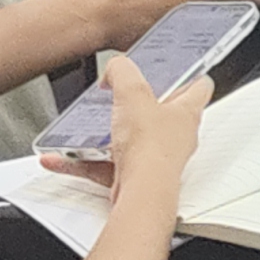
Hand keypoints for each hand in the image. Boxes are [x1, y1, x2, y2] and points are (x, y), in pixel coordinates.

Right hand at [46, 51, 212, 198]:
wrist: (141, 193)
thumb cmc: (151, 149)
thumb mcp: (133, 94)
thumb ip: (123, 72)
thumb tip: (117, 66)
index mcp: (186, 112)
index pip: (199, 86)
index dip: (189, 73)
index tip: (175, 67)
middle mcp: (174, 136)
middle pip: (158, 113)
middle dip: (136, 104)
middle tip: (119, 94)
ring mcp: (154, 158)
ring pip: (126, 141)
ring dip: (102, 134)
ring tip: (84, 124)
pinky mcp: (133, 177)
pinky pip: (102, 165)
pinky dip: (80, 161)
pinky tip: (60, 156)